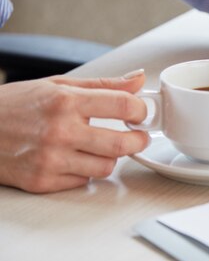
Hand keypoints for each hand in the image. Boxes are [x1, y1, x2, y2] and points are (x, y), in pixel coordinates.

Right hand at [0, 71, 148, 192]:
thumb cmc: (13, 106)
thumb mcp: (57, 85)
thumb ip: (103, 84)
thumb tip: (138, 79)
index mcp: (65, 101)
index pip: (123, 106)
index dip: (142, 110)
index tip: (143, 114)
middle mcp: (59, 131)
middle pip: (121, 144)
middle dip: (138, 140)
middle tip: (139, 137)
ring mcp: (50, 159)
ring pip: (106, 167)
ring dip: (110, 157)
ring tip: (100, 146)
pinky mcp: (42, 181)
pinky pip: (82, 181)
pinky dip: (84, 171)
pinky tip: (74, 159)